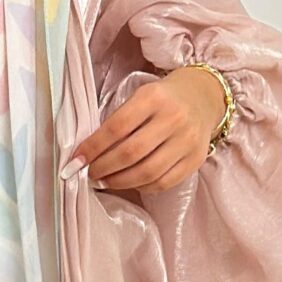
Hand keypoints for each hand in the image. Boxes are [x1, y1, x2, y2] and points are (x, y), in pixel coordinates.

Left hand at [63, 65, 227, 195]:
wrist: (204, 97)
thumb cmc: (164, 97)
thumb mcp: (141, 95)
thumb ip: (119, 119)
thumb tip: (90, 152)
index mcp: (153, 97)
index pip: (116, 127)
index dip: (93, 147)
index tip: (76, 160)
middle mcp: (173, 119)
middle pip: (131, 153)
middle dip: (103, 168)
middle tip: (90, 173)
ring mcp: (187, 141)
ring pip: (147, 172)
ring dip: (119, 182)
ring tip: (105, 181)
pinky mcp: (196, 159)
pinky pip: (164, 182)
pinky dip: (142, 186)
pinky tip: (129, 183)